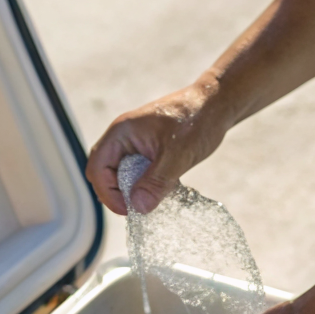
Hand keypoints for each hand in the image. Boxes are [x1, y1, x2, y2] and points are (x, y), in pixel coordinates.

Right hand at [86, 84, 227, 214]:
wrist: (217, 104)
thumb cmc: (197, 121)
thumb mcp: (177, 156)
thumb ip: (156, 182)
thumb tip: (138, 207)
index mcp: (121, 132)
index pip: (97, 168)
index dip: (107, 193)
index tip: (129, 209)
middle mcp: (123, 137)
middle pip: (104, 173)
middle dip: (118, 193)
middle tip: (139, 208)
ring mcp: (134, 142)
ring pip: (122, 173)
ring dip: (133, 189)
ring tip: (152, 199)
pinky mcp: (147, 148)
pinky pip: (137, 171)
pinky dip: (145, 184)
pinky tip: (161, 190)